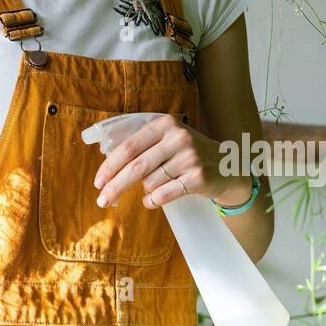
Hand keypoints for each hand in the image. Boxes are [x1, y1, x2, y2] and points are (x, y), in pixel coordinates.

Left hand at [92, 113, 251, 210]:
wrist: (228, 167)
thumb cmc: (187, 154)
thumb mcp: (167, 140)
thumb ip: (141, 146)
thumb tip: (107, 167)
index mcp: (165, 124)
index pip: (129, 146)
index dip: (110, 166)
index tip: (98, 182)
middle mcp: (178, 138)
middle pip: (136, 167)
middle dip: (115, 186)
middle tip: (102, 200)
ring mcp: (190, 157)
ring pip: (150, 183)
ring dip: (144, 191)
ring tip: (152, 189)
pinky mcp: (198, 177)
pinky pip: (164, 194)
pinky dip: (152, 201)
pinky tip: (151, 201)